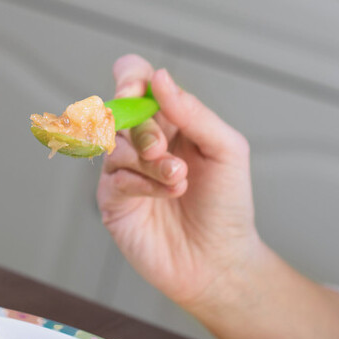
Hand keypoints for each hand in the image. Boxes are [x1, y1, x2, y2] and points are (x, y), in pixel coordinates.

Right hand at [97, 54, 258, 309]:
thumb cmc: (227, 204)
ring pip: (115, 145)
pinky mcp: (112, 199)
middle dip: (143, 129)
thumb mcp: (225, 149)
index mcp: (167, 120)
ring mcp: (122, 169)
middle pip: (119, 111)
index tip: (135, 91)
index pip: (134, 79)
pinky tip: (167, 194)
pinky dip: (142, 183)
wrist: (220, 260)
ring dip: (149, 160)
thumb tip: (159, 77)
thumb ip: (193, 112)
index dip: (129, 77)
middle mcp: (140, 140)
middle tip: (164, 150)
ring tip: (179, 180)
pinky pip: (114, 177)